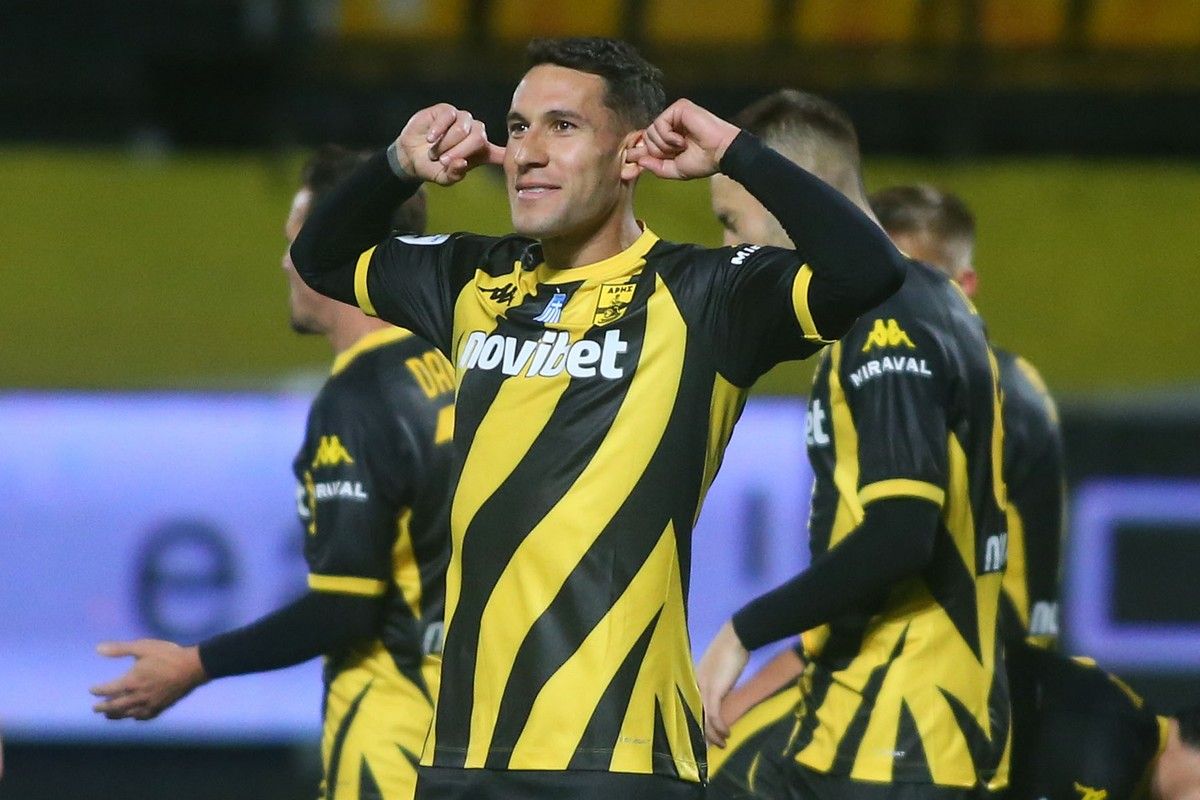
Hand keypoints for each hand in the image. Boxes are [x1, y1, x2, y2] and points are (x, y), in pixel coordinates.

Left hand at [90, 639, 207, 720]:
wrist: (193, 667)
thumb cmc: (168, 655)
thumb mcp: (143, 647)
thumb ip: (120, 649)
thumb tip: (98, 649)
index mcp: (131, 682)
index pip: (107, 690)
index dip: (98, 690)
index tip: (92, 690)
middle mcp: (137, 697)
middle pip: (114, 707)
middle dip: (103, 708)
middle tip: (95, 708)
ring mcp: (150, 704)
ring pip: (127, 714)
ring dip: (115, 715)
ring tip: (109, 716)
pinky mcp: (161, 707)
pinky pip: (144, 717)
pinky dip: (135, 717)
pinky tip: (134, 716)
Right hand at [392, 103, 504, 185]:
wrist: (411, 156)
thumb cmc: (432, 168)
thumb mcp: (443, 177)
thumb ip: (454, 174)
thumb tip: (461, 164)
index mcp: (481, 152)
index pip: (500, 153)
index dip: (508, 154)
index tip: (517, 157)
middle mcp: (475, 133)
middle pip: (478, 138)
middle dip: (460, 151)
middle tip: (443, 161)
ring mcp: (462, 120)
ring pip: (463, 128)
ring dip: (447, 142)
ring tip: (434, 152)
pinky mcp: (447, 110)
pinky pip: (448, 116)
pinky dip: (438, 130)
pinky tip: (430, 138)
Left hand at [625, 99, 739, 180]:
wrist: (720, 153)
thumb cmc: (703, 161)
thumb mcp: (676, 170)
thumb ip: (657, 167)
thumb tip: (639, 161)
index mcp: (669, 138)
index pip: (647, 143)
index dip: (639, 153)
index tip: (630, 162)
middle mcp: (671, 125)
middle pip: (647, 138)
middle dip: (657, 151)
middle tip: (675, 154)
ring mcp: (674, 115)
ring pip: (651, 131)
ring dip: (664, 145)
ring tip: (682, 147)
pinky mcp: (678, 108)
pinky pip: (659, 123)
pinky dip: (668, 137)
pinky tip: (682, 140)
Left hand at [696, 620, 749, 747]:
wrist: (736, 638)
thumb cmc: (730, 650)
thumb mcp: (719, 670)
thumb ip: (716, 682)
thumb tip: (720, 695)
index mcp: (695, 680)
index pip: (693, 706)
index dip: (698, 722)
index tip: (706, 735)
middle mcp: (695, 685)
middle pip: (695, 715)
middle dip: (705, 733)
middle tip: (714, 745)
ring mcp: (703, 688)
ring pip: (704, 719)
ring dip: (714, 734)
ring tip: (722, 744)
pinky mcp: (713, 690)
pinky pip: (713, 715)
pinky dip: (720, 727)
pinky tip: (726, 733)